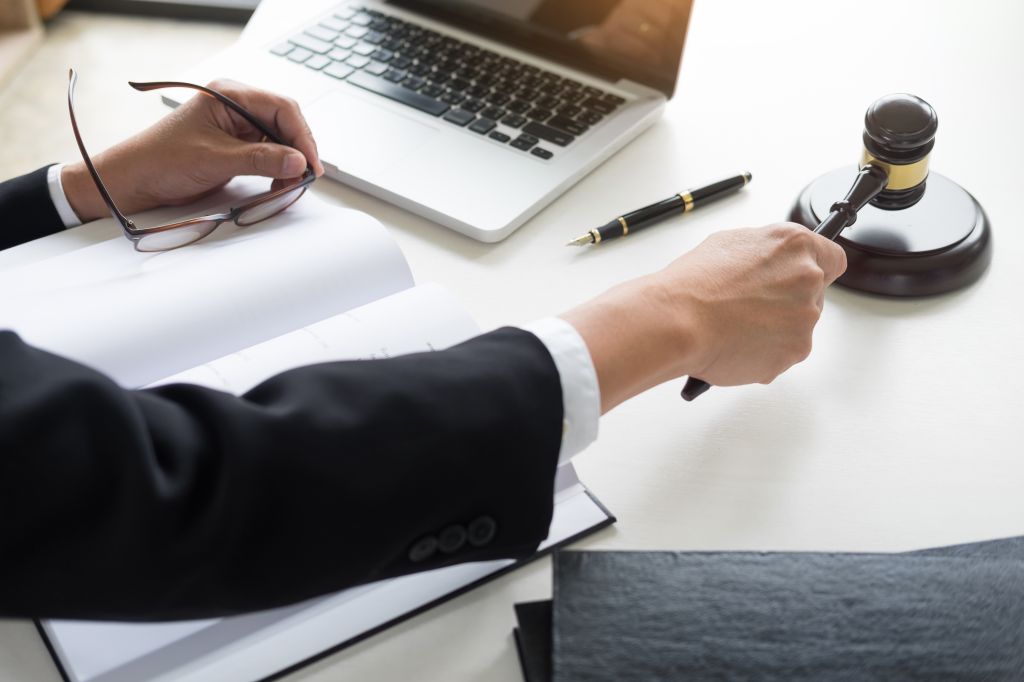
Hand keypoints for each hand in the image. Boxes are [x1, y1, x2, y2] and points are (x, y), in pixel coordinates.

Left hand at [61, 79, 324, 222]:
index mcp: (229, 96)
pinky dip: (278, 171)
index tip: (310, 164)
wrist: (134, 182)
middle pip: (285, 124)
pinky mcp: (237, 147)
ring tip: (289, 185)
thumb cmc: (161, 160)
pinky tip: (278, 184)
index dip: (302, 136)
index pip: (282, 109)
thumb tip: (298, 161)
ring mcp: (237, 128)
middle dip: (298, 151)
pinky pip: (269, 154)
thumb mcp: (215, 160)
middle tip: (305, 178)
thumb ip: (260, 159)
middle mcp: (236, 107)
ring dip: (289, 164)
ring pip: (281, 141)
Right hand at [561, 223, 847, 411]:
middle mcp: (807, 278)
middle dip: (786, 303)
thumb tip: (770, 264)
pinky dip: (764, 353)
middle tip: (750, 308)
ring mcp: (804, 317)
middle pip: (813, 295)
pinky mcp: (795, 351)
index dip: (814, 271)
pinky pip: (784, 353)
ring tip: (735, 328)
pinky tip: (735, 344)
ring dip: (774, 330)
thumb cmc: (693, 284)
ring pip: (797, 327)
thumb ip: (765, 253)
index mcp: (795, 245)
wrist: (677, 322)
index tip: (800, 281)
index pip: (832, 259)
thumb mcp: (729, 244)